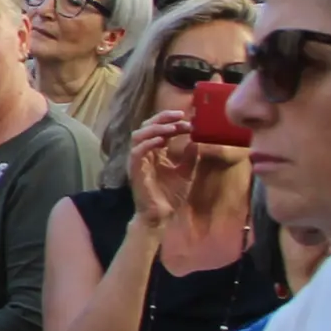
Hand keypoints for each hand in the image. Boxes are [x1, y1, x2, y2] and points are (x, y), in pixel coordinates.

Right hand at [125, 110, 196, 228]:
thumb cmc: (171, 195)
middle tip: (180, 116)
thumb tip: (197, 140)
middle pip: (147, 126)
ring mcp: (138, 160)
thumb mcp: (186, 173)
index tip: (190, 121)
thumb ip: (190, 157)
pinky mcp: (134, 169)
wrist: (162, 215)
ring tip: (173, 127)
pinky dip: (148, 143)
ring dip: (156, 128)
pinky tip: (161, 141)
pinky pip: (137, 151)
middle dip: (163, 118)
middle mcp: (144, 152)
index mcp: (155, 151)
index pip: (160, 129)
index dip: (174, 122)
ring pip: (139, 134)